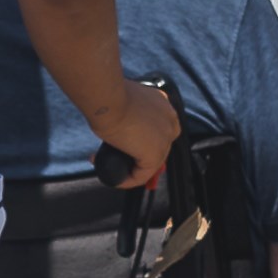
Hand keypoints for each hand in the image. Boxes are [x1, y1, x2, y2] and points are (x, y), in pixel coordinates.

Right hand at [90, 73, 181, 189]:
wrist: (108, 99)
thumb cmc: (109, 96)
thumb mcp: (124, 103)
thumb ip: (130, 116)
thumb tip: (122, 131)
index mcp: (163, 105)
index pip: (157, 131)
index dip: (140, 143)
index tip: (123, 146)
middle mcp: (169, 120)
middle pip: (155, 148)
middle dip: (134, 157)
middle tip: (114, 158)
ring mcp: (165, 138)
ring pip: (149, 163)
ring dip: (129, 169)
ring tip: (108, 165)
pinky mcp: (155, 154)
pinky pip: (141, 176)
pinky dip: (127, 181)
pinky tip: (114, 179)